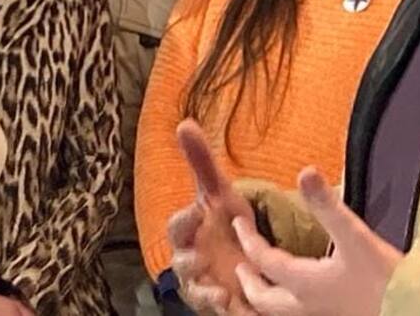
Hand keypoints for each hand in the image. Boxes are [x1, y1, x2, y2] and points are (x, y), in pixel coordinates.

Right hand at [169, 120, 258, 315]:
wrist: (242, 252)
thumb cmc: (225, 220)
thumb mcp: (218, 191)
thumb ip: (200, 161)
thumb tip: (183, 123)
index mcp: (188, 232)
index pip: (176, 226)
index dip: (184, 219)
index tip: (197, 210)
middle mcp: (192, 261)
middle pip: (181, 265)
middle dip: (189, 263)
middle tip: (202, 256)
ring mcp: (206, 285)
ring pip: (199, 295)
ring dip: (207, 295)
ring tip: (221, 293)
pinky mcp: (225, 304)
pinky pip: (224, 312)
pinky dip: (230, 311)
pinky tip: (239, 307)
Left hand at [232, 166, 402, 315]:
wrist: (410, 306)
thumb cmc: (382, 275)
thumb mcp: (353, 234)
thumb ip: (326, 204)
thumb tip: (305, 171)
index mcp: (303, 283)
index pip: (264, 261)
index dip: (248, 240)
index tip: (238, 224)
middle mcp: (305, 305)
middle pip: (263, 299)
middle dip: (248, 282)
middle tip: (240, 265)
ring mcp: (319, 315)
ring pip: (278, 312)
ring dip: (263, 298)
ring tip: (261, 284)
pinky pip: (296, 314)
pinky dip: (284, 304)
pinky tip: (298, 294)